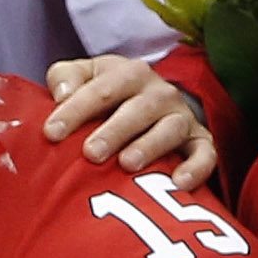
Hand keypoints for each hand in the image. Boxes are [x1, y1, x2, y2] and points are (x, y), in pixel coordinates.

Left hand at [41, 54, 214, 190]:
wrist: (155, 107)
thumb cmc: (109, 97)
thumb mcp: (86, 78)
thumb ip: (66, 77)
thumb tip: (61, 94)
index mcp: (129, 74)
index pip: (102, 88)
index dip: (76, 109)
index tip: (52, 133)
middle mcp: (159, 92)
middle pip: (138, 109)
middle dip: (114, 130)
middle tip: (91, 153)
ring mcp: (181, 118)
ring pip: (170, 129)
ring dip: (150, 146)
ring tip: (128, 165)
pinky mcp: (200, 142)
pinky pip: (205, 154)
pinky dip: (196, 168)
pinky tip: (179, 183)